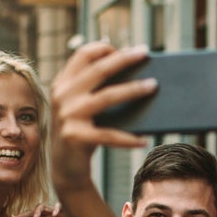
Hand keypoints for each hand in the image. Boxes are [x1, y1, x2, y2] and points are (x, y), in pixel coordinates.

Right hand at [49, 41, 154, 196]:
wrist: (64, 169)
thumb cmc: (82, 133)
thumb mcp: (81, 107)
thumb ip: (94, 89)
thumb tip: (135, 73)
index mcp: (62, 83)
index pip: (83, 54)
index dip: (104, 48)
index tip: (127, 49)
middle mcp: (63, 96)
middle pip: (99, 69)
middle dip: (124, 58)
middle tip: (145, 52)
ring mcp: (68, 116)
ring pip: (108, 97)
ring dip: (133, 89)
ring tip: (153, 86)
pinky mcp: (76, 137)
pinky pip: (110, 135)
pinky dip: (129, 138)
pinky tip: (145, 139)